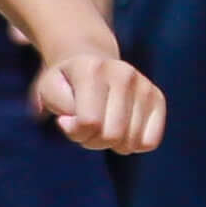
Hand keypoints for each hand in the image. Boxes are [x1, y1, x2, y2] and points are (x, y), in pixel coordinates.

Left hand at [28, 45, 163, 157]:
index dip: (75, 132)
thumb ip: (54, 106)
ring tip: (102, 126)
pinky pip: (150, 142)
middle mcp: (123, 73)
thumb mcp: (47, 90)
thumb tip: (75, 123)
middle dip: (92, 141)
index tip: (67, 121)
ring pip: (130, 142)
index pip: (89, 122)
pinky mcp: (158, 98)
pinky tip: (121, 131)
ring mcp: (144, 85)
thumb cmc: (66, 82)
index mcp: (92, 69)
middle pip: (111, 135)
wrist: (91, 60)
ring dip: (111, 145)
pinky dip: (132, 145)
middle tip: (85, 127)